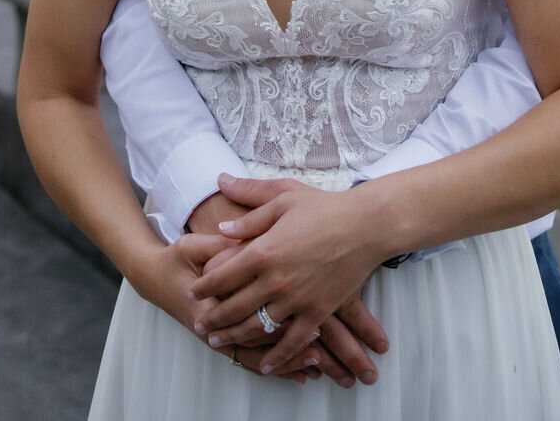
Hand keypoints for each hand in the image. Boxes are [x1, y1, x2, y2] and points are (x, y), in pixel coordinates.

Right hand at [129, 232, 315, 384]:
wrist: (153, 279)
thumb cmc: (175, 260)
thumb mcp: (193, 245)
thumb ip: (218, 244)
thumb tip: (241, 238)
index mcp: (211, 300)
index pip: (247, 313)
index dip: (278, 316)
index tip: (308, 316)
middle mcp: (216, 326)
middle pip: (256, 339)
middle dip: (289, 343)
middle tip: (321, 344)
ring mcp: (219, 336)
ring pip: (256, 355)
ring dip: (286, 359)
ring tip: (316, 362)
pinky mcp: (223, 341)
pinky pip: (250, 359)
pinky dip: (274, 365)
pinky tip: (297, 371)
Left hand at [191, 174, 391, 375]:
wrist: (366, 225)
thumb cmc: (324, 206)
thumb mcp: (283, 196)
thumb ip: (249, 206)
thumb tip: (221, 222)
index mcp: (264, 250)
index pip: (222, 275)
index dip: (204, 285)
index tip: (193, 292)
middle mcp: (275, 280)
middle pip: (233, 307)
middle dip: (212, 318)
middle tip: (199, 325)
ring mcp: (297, 300)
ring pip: (256, 327)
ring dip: (234, 337)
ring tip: (218, 342)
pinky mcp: (317, 312)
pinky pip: (292, 341)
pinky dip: (276, 356)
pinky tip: (265, 365)